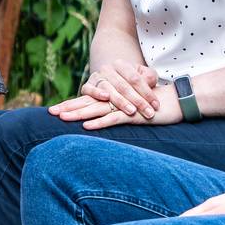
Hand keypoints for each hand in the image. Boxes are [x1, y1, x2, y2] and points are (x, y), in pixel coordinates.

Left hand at [48, 83, 179, 130]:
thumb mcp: (130, 108)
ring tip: (63, 117)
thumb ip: (116, 110)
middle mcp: (115, 99)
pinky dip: (100, 123)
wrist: (174, 101)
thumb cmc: (151, 105)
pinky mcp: (132, 114)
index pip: (88, 100)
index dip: (71, 104)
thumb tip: (99, 117)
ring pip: (96, 110)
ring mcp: (123, 106)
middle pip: (87, 103)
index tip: (55, 110)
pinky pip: (113, 119)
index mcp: (113, 97)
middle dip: (68, 108)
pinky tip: (87, 126)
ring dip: (79, 114)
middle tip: (50, 112)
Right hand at [78, 53, 161, 120]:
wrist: (110, 80)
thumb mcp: (143, 76)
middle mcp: (107, 69)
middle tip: (148, 113)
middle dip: (138, 101)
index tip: (156, 106)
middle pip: (124, 86)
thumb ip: (149, 77)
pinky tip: (105, 97)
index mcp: (121, 64)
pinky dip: (96, 92)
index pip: (136, 79)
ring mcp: (96, 77)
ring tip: (132, 111)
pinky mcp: (87, 86)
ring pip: (108, 89)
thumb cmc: (131, 82)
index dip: (147, 92)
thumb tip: (150, 82)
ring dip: (121, 101)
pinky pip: (89, 89)